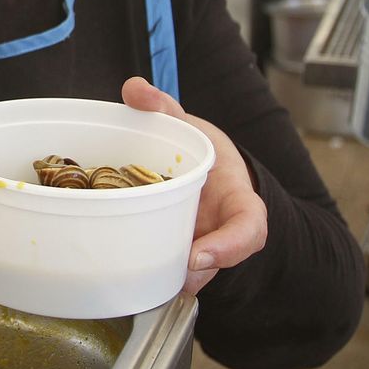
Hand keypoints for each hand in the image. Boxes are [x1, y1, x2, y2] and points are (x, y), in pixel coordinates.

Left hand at [122, 77, 267, 293]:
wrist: (206, 174)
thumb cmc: (201, 151)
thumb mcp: (190, 125)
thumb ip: (165, 107)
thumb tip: (133, 89)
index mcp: (239, 202)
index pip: (249, 229)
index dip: (229, 246)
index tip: (199, 255)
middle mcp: (224, 233)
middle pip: (213, 263)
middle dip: (187, 273)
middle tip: (154, 271)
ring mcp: (202, 249)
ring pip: (190, 276)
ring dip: (165, 279)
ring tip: (132, 277)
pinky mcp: (180, 259)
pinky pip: (168, 274)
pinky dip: (148, 276)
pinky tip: (118, 273)